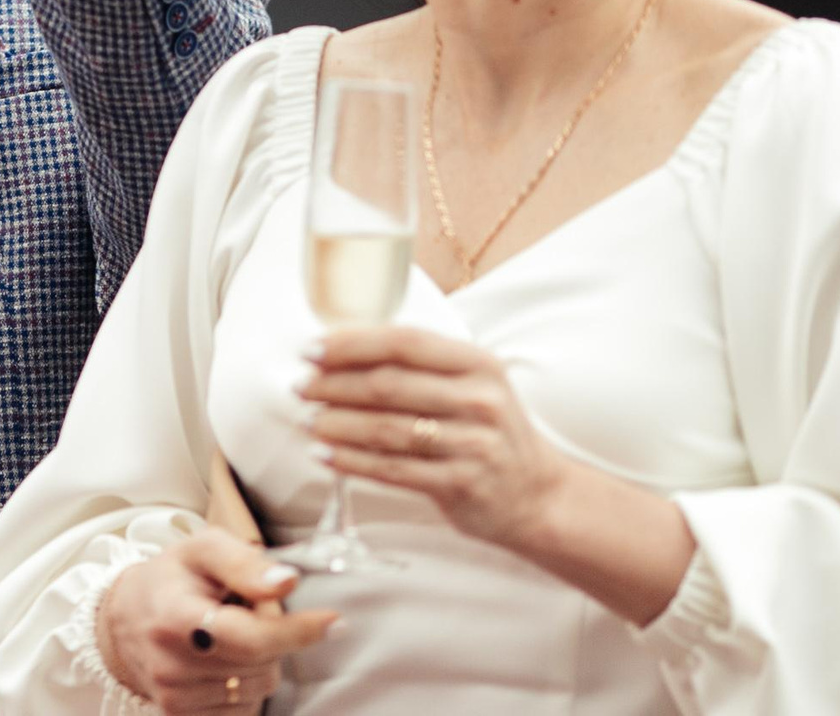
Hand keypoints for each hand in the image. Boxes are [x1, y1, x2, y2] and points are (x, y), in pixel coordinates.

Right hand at [98, 528, 335, 711]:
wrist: (122, 621)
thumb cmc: (171, 579)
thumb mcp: (202, 550)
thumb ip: (245, 563)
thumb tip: (288, 583)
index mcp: (175, 616)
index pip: (249, 637)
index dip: (295, 632)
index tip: (333, 621)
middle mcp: (172, 664)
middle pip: (261, 662)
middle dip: (271, 634)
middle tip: (244, 608)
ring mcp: (176, 698)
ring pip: (258, 686)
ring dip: (259, 659)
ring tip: (227, 632)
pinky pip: (244, 707)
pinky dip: (245, 682)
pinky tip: (222, 659)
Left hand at [299, 326, 575, 551]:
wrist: (538, 495)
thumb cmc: (490, 432)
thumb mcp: (473, 385)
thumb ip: (423, 365)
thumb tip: (345, 349)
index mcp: (478, 365)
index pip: (404, 343)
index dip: (352, 344)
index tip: (312, 349)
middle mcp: (479, 400)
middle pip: (390, 386)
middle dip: (335, 385)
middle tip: (302, 387)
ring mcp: (473, 444)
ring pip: (387, 429)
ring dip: (338, 424)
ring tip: (308, 421)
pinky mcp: (461, 484)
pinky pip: (393, 469)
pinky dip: (352, 462)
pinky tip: (325, 455)